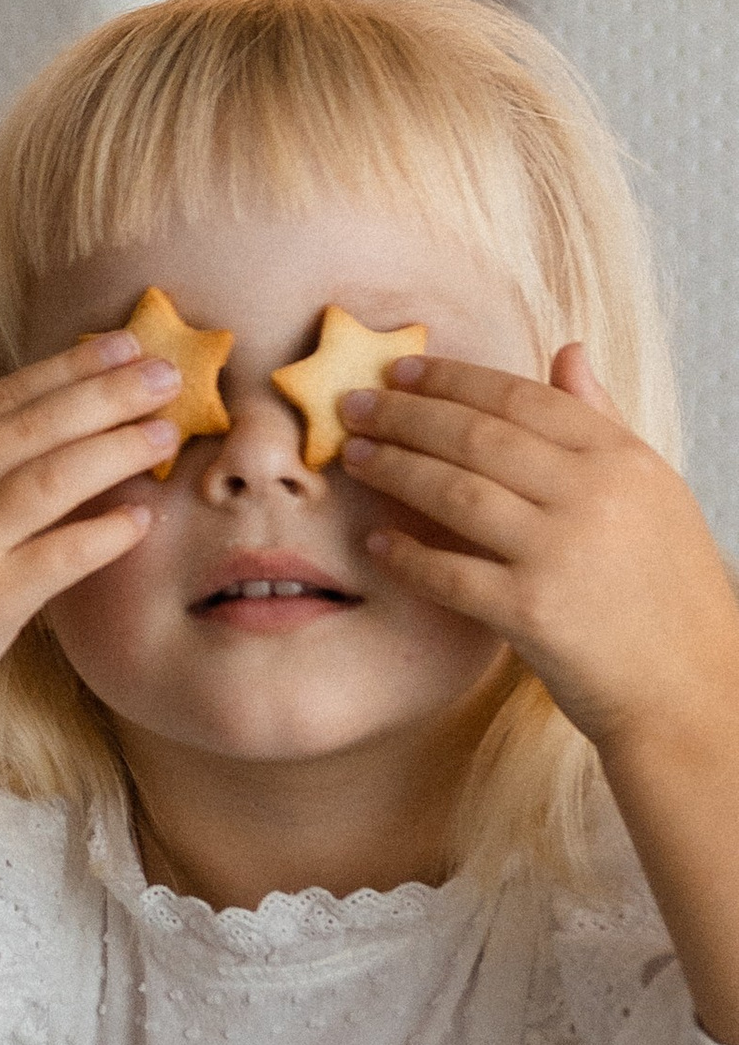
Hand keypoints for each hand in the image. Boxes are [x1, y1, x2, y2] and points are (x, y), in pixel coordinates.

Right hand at [0, 332, 177, 744]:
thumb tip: (49, 421)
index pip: (1, 395)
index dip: (69, 367)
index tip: (121, 344)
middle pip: (36, 424)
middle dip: (109, 393)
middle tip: (165, 373)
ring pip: (56, 477)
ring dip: (120, 449)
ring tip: (167, 433)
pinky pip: (64, 553)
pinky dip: (108, 532)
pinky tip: (144, 518)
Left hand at [341, 346, 738, 749]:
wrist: (692, 692)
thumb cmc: (670, 592)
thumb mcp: (654, 491)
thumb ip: (602, 420)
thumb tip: (567, 352)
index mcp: (624, 460)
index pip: (523, 398)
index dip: (454, 379)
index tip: (402, 370)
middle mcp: (595, 496)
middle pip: (478, 437)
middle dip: (405, 416)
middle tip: (352, 405)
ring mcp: (562, 553)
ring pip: (455, 493)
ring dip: (394, 469)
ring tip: (353, 456)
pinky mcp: (533, 613)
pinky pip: (449, 573)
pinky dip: (406, 556)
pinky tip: (376, 541)